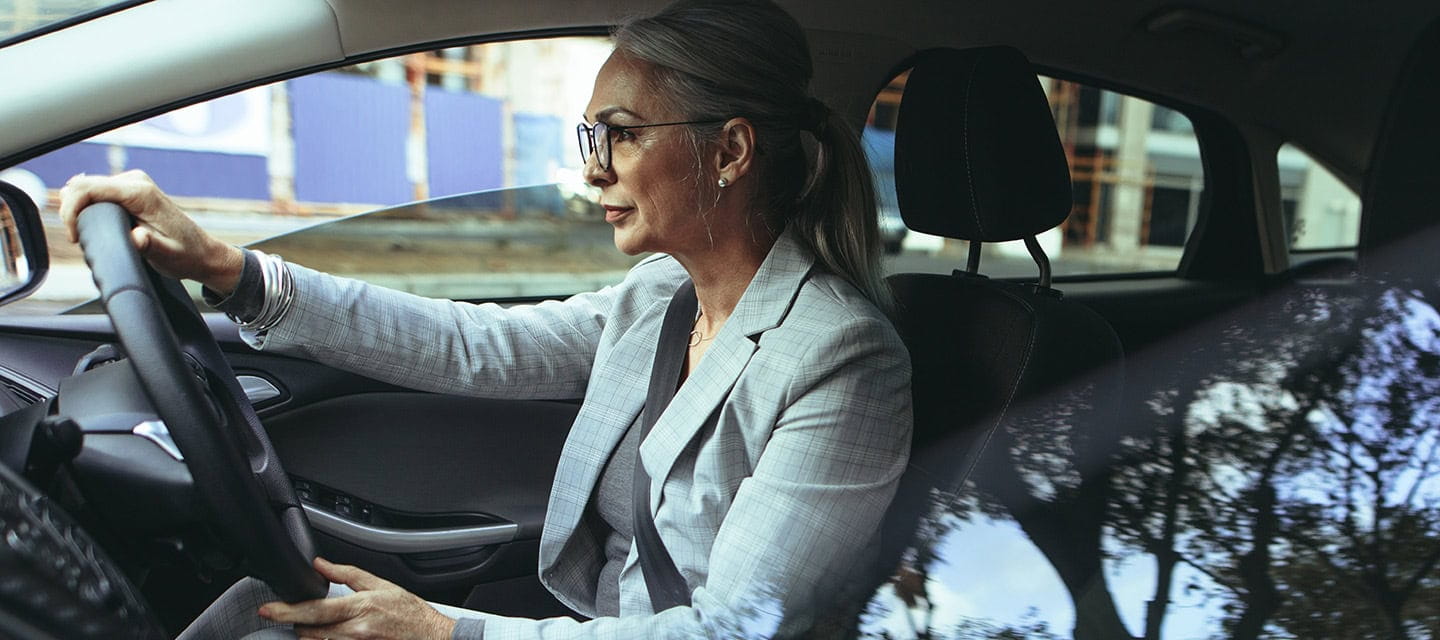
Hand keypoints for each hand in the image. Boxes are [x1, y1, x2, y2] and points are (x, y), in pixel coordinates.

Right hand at [58, 170, 243, 293]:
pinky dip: (86, 207)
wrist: (202, 252)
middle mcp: (135, 181)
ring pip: (85, 187)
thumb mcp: (166, 255)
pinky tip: (92, 225)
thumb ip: (148, 245)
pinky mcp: (129, 189)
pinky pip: (95, 191)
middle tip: (79, 239)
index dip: (71, 211)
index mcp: (140, 193)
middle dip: (71, 211)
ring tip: (85, 234)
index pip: (87, 188)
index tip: (75, 237)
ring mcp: (132, 182)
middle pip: (81, 185)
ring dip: (77, 209)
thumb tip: (136, 237)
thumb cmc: (185, 255)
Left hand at [258, 557, 456, 639]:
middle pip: (310, 631)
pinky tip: (328, 634)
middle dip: (298, 623)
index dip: (288, 610)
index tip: (268, 609)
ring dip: (310, 634)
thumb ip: (346, 574)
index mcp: (360, 608)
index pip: (315, 610)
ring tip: (315, 625)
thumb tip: (319, 564)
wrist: (429, 635)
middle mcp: (356, 632)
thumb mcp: (379, 584)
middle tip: (293, 615)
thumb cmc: (408, 611)